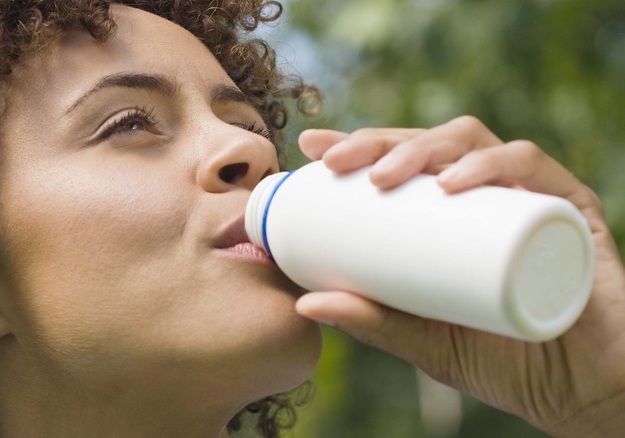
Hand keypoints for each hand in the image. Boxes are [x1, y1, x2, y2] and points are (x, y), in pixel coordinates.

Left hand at [294, 116, 624, 436]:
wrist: (579, 392)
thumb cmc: (500, 361)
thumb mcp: (422, 339)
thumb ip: (372, 322)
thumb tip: (305, 305)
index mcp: (450, 215)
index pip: (400, 161)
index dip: (358, 144)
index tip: (313, 146)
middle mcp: (485, 195)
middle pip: (428, 143)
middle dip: (378, 142)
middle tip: (336, 162)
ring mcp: (524, 196)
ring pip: (471, 142)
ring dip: (422, 149)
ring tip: (385, 178)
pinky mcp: (567, 207)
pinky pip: (531, 166)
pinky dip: (491, 165)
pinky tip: (455, 185)